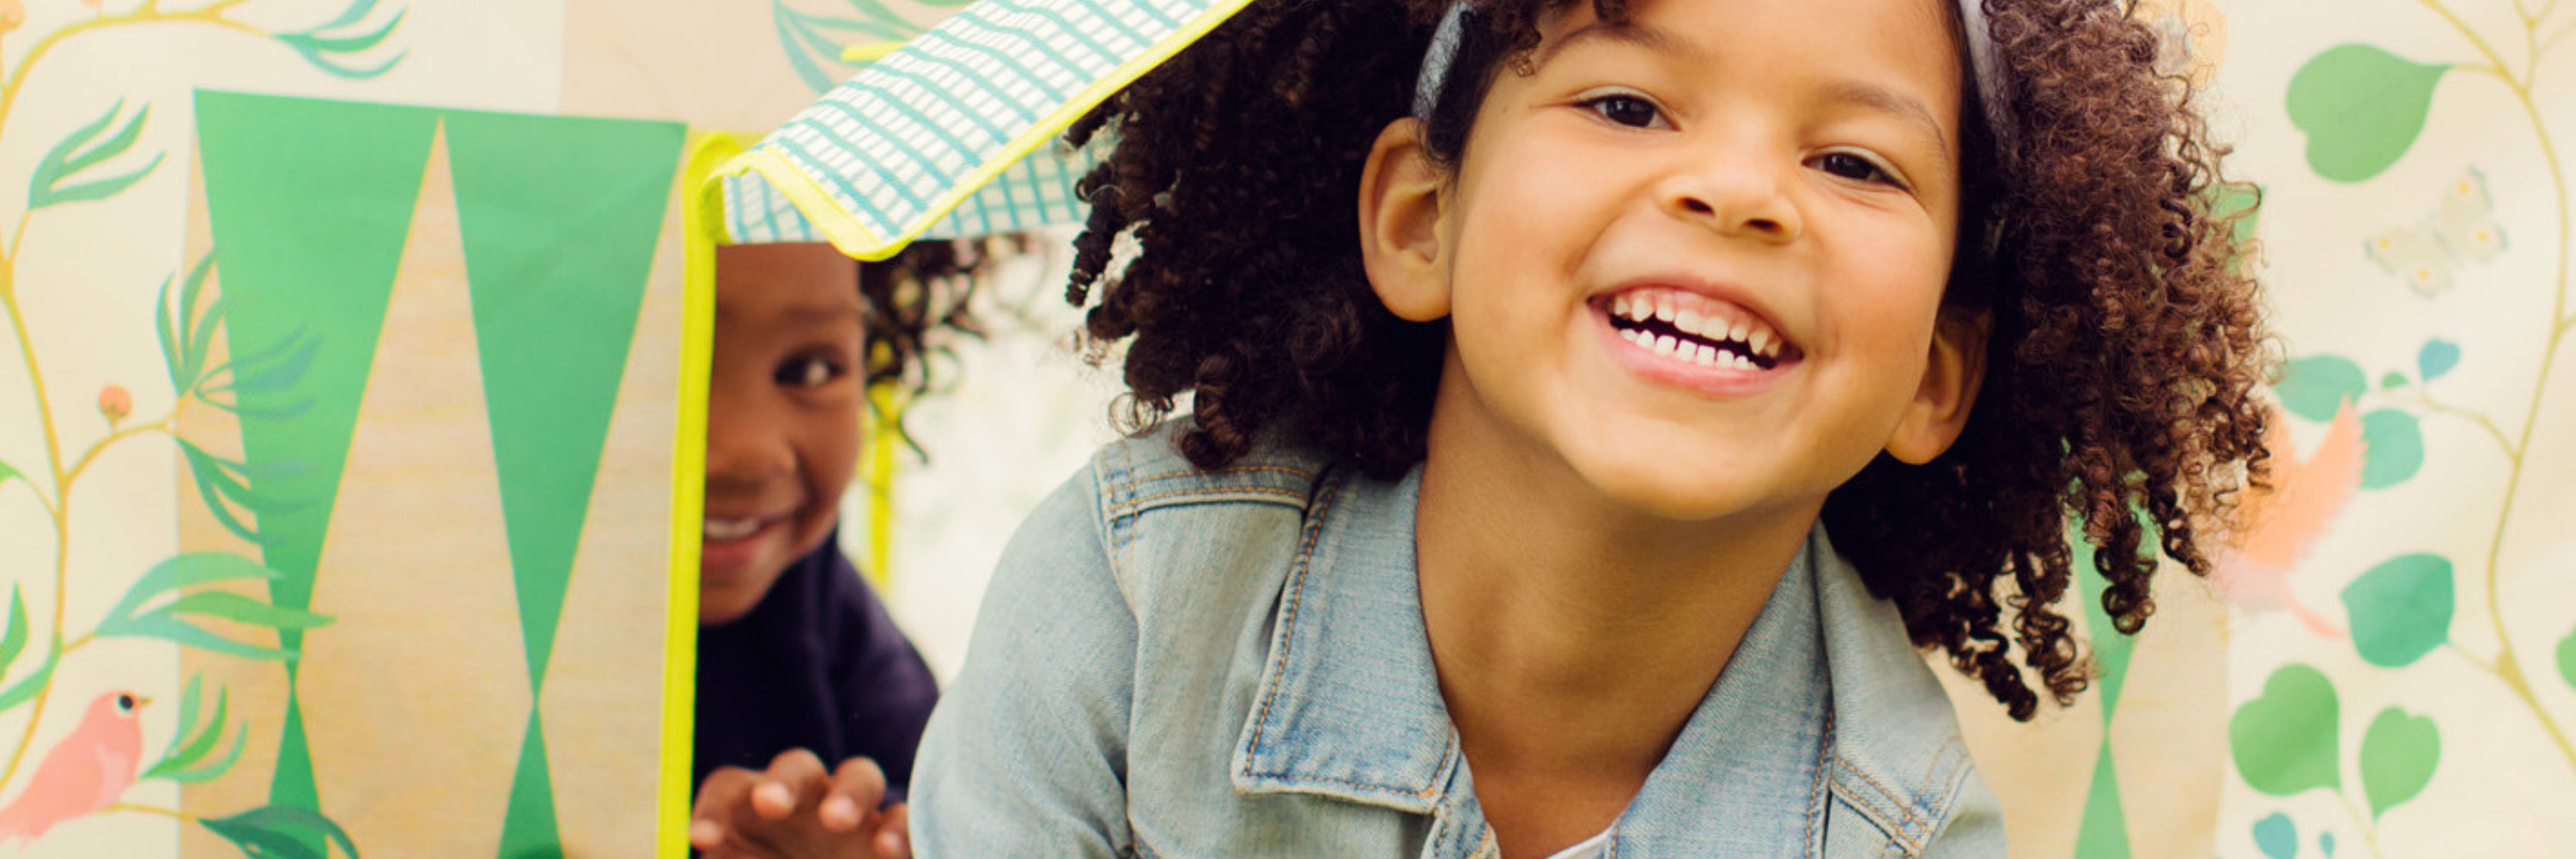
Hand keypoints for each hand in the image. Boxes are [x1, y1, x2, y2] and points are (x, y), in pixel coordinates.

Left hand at [690, 750, 911, 858]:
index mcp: (758, 811)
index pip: (732, 788)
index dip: (715, 807)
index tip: (702, 839)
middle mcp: (807, 802)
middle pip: (796, 767)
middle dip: (782, 782)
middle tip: (769, 805)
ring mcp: (856, 814)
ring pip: (860, 775)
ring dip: (848, 792)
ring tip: (836, 820)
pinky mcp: (893, 835)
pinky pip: (902, 818)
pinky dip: (897, 829)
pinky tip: (884, 850)